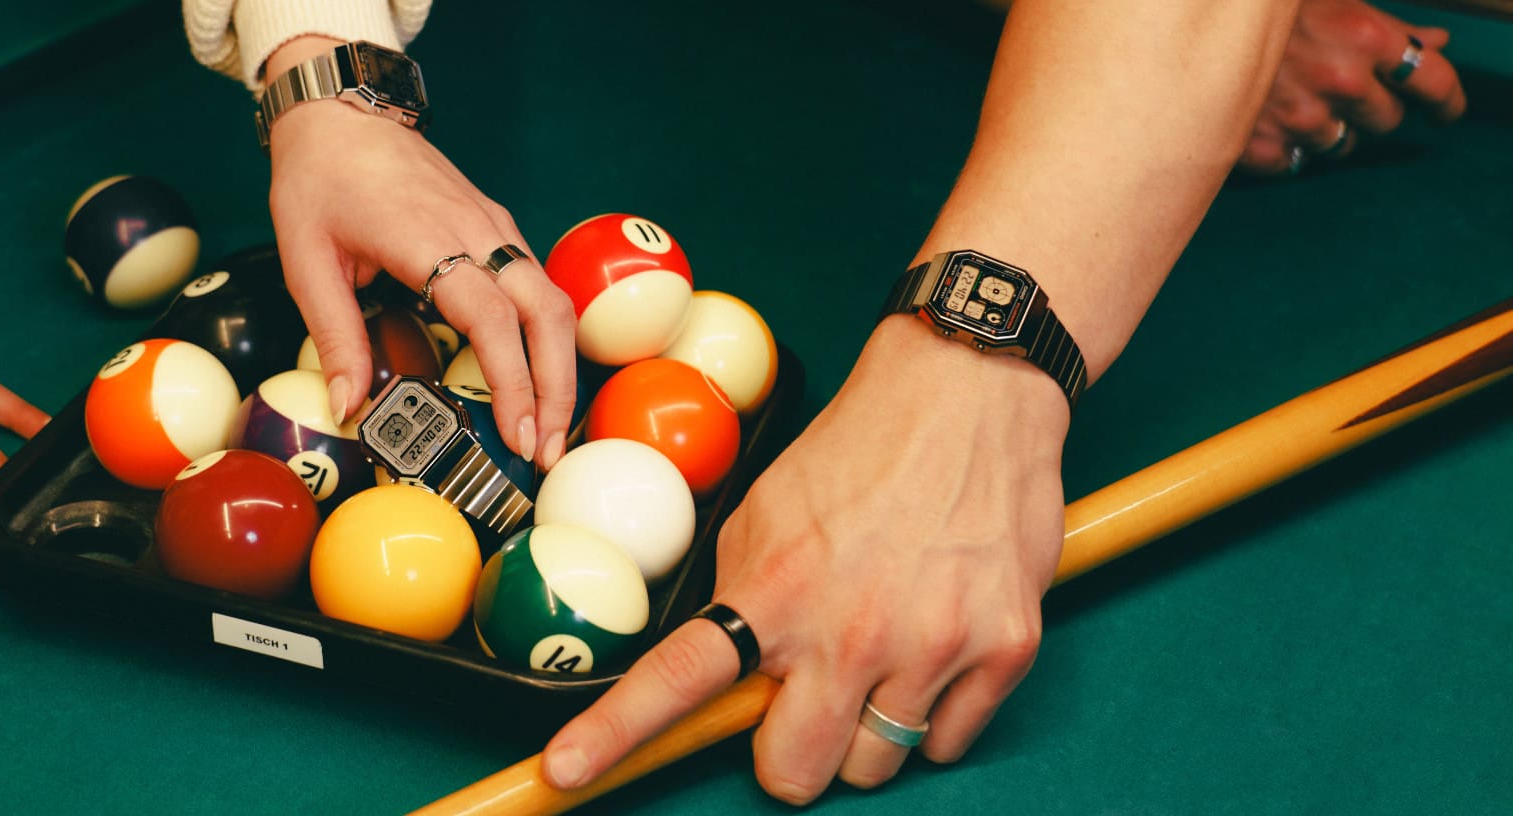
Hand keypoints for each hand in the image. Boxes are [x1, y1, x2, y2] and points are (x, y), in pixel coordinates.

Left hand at [264, 43, 575, 469]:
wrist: (339, 111)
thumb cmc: (318, 181)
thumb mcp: (307, 261)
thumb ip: (335, 336)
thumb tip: (349, 407)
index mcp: (428, 239)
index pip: (492, 318)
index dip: (513, 380)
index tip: (517, 433)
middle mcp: (476, 231)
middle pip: (546, 314)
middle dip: (556, 388)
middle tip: (544, 449)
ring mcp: (493, 225)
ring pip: (552, 301)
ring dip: (558, 366)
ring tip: (544, 427)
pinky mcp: (495, 225)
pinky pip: (537, 284)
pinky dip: (545, 336)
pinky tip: (533, 375)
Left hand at [541, 317, 1068, 802]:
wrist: (969, 389)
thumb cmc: (861, 448)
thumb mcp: (766, 508)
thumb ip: (740, 592)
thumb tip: (721, 667)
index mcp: (774, 587)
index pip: (678, 679)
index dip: (614, 735)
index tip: (561, 772)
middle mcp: (851, 629)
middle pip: (793, 770)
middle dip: (789, 752)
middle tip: (805, 702)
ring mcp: (933, 645)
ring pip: (873, 766)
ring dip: (865, 730)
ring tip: (881, 655)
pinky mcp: (1004, 648)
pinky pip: (947, 742)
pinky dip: (936, 712)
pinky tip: (934, 645)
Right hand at [1240, 0, 1464, 174]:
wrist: (1182, 22)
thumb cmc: (1266, 6)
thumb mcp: (1336, 0)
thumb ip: (1390, 27)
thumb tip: (1436, 43)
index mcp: (1366, 37)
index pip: (1434, 82)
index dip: (1446, 101)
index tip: (1444, 111)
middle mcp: (1339, 81)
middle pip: (1386, 119)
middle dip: (1370, 106)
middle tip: (1340, 87)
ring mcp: (1297, 119)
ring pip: (1338, 144)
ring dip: (1325, 127)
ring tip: (1293, 99)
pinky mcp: (1257, 147)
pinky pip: (1289, 163)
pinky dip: (1281, 146)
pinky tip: (1263, 120)